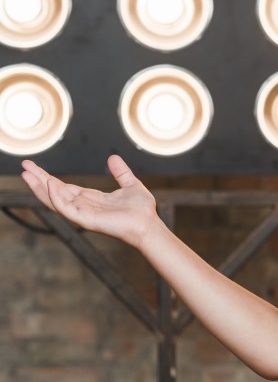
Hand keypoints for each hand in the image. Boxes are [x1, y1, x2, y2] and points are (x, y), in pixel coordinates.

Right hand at [20, 155, 158, 248]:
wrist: (149, 224)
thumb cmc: (141, 210)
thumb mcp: (130, 184)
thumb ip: (121, 172)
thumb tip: (113, 157)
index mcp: (91, 198)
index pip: (64, 187)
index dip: (49, 177)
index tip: (35, 167)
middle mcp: (83, 206)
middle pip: (55, 192)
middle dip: (39, 180)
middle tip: (24, 167)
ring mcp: (83, 214)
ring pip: (55, 200)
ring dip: (41, 188)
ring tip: (27, 175)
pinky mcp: (86, 220)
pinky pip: (67, 208)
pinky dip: (57, 197)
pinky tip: (50, 185)